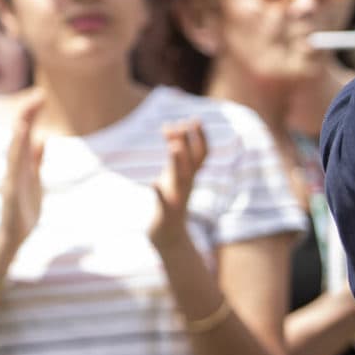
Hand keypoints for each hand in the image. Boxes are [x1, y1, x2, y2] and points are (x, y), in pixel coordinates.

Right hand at [0, 92, 45, 263]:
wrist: (12, 239)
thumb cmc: (22, 210)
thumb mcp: (33, 180)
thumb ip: (35, 159)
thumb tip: (41, 138)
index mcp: (20, 166)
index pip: (25, 135)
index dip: (31, 115)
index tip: (41, 95)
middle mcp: (14, 171)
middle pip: (20, 140)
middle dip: (27, 118)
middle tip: (37, 97)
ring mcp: (11, 185)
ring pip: (15, 158)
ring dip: (19, 139)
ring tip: (24, 120)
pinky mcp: (12, 201)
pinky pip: (14, 181)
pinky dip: (16, 167)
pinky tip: (20, 162)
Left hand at [150, 120, 206, 251]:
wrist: (170, 236)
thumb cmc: (171, 199)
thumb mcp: (172, 173)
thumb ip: (173, 151)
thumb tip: (171, 126)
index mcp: (189, 176)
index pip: (201, 154)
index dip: (200, 137)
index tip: (193, 118)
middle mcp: (186, 185)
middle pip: (192, 162)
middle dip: (189, 143)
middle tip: (184, 124)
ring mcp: (177, 199)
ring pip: (181, 179)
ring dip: (177, 162)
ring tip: (172, 146)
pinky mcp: (165, 213)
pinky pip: (163, 202)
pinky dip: (160, 192)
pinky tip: (153, 184)